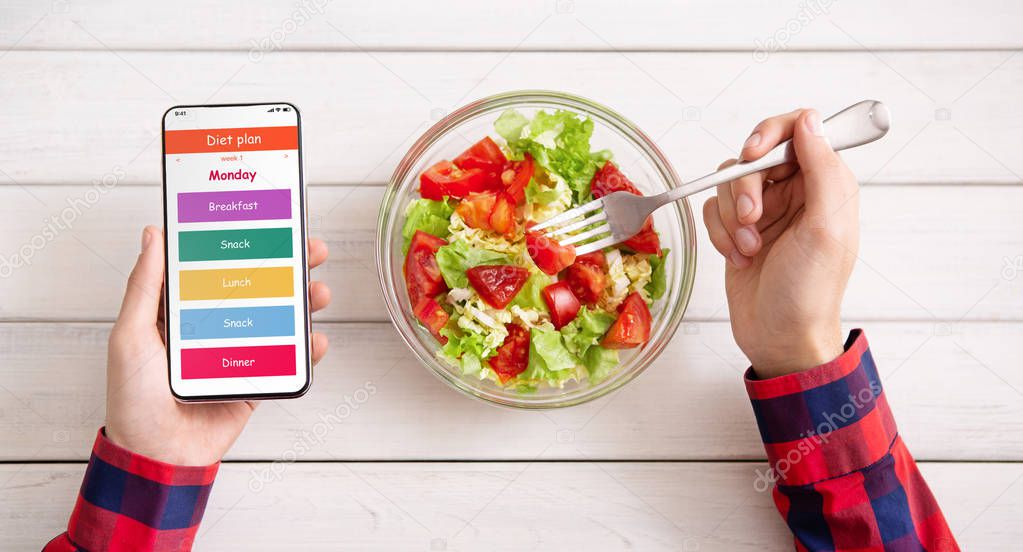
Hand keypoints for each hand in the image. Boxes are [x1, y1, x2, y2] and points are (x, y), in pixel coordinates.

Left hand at [104, 226, 331, 464]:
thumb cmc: (133, 398)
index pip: (219, 266)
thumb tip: (153, 234)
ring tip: (320, 291)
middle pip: (259, 287)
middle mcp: (215, 326)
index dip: (245, 242)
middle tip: (311, 249)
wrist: (157, 458)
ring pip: (280, 319)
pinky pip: (288, 361)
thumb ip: (144, 287)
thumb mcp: (131, 336)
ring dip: (305, 302)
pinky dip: (309, 351)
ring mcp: (239, 354)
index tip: (269, 222)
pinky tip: (318, 340)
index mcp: (184, 310)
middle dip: (290, 266)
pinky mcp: (256, 382)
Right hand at [702, 109, 857, 378]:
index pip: (798, 129)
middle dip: (745, 188)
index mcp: (826, 183)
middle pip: (755, 155)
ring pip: (729, 182)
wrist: (780, 337)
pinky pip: (714, 209)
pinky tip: (739, 257)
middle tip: (753, 219)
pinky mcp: (738, 228)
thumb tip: (809, 119)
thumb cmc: (810, 291)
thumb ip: (822, 168)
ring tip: (750, 249)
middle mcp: (796, 190)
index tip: (752, 154)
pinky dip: (720, 233)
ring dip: (732, 217)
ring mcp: (765, 209)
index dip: (770, 134)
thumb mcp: (826, 227)